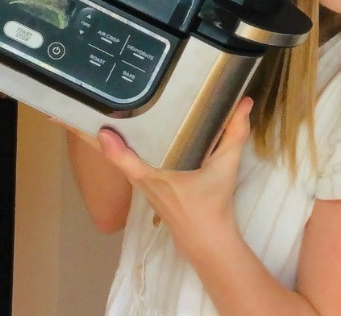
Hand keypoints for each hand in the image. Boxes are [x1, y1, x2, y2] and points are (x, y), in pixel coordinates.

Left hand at [96, 97, 253, 259]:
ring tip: (107, 110)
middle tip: (96, 101)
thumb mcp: (225, 166)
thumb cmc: (212, 203)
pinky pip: (128, 164)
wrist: (207, 238)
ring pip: (119, 158)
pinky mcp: (146, 186)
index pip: (123, 159)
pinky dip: (122, 150)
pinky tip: (127, 134)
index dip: (107, 143)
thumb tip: (244, 102)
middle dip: (101, 132)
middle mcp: (142, 179)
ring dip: (110, 140)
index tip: (98, 122)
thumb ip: (234, 134)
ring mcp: (141, 184)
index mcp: (155, 175)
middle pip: (113, 154)